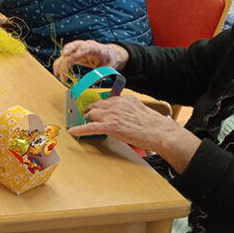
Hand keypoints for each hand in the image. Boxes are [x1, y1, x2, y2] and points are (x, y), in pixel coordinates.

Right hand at [53, 40, 128, 81]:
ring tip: (57, 73)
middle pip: (74, 46)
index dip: (80, 51)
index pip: (87, 47)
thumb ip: (99, 75)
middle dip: (66, 54)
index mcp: (96, 48)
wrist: (109, 54)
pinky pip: (65, 57)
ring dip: (60, 62)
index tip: (74, 57)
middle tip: (62, 64)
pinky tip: (58, 72)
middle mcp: (86, 46)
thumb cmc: (109, 60)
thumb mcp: (108, 68)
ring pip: (66, 51)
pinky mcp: (74, 54)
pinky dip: (60, 64)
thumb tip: (89, 82)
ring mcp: (79, 49)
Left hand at [67, 94, 199, 172]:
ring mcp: (113, 114)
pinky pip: (91, 127)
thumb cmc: (154, 125)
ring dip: (87, 120)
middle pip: (97, 105)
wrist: (161, 133)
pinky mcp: (111, 126)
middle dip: (91, 112)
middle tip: (86, 117)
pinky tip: (73, 130)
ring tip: (83, 124)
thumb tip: (121, 114)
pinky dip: (80, 129)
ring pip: (92, 114)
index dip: (100, 107)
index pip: (107, 101)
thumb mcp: (140, 111)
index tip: (95, 110)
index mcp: (125, 99)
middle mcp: (117, 104)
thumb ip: (128, 109)